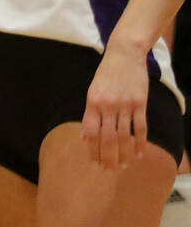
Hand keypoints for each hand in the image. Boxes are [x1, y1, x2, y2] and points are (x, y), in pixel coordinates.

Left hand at [85, 41, 153, 170]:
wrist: (123, 55)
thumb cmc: (106, 75)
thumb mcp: (92, 92)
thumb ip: (89, 115)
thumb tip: (85, 137)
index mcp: (92, 103)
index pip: (91, 133)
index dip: (93, 150)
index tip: (95, 163)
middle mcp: (107, 106)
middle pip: (107, 138)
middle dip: (107, 157)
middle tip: (109, 171)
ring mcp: (124, 105)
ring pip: (123, 136)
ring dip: (124, 154)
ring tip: (124, 166)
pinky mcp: (139, 103)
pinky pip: (140, 127)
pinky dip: (140, 143)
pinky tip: (139, 154)